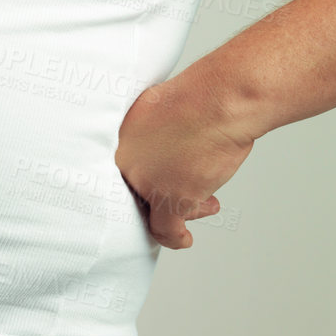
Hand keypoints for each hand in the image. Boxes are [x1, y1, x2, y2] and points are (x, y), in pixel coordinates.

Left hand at [114, 82, 256, 249]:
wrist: (219, 101)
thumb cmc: (197, 97)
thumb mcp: (157, 106)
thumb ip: (147, 129)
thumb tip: (154, 143)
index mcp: (116, 138)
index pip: (117, 170)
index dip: (136, 177)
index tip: (150, 181)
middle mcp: (126, 163)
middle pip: (136, 190)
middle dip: (158, 192)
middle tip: (174, 191)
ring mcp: (146, 183)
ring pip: (155, 209)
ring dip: (180, 207)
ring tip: (201, 203)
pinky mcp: (171, 200)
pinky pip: (167, 229)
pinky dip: (175, 237)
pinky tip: (184, 239)